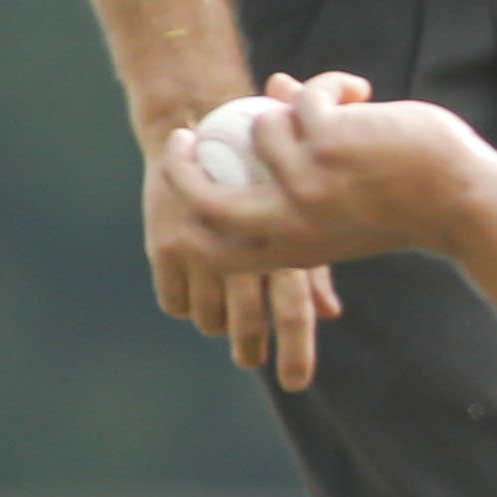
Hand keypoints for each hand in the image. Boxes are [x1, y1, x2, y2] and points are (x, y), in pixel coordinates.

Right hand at [145, 137, 342, 390]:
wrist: (199, 112)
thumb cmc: (262, 160)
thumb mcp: (297, 203)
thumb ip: (314, 260)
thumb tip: (331, 313)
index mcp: (282, 239)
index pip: (293, 310)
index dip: (295, 353)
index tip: (295, 385)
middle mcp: (242, 248)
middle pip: (247, 325)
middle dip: (249, 350)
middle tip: (251, 359)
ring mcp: (201, 250)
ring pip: (209, 319)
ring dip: (218, 325)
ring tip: (224, 322)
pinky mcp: (164, 246)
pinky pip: (176, 303)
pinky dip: (187, 303)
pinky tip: (196, 292)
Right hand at [160, 70, 494, 289]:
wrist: (463, 202)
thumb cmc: (410, 203)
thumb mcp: (347, 201)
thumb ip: (303, 165)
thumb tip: (274, 89)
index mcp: (294, 248)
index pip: (215, 249)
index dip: (186, 213)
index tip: (187, 176)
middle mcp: (293, 223)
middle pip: (205, 202)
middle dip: (181, 169)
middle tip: (182, 135)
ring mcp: (308, 185)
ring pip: (265, 125)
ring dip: (296, 103)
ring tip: (337, 101)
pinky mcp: (329, 145)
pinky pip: (305, 96)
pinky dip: (330, 85)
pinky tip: (359, 92)